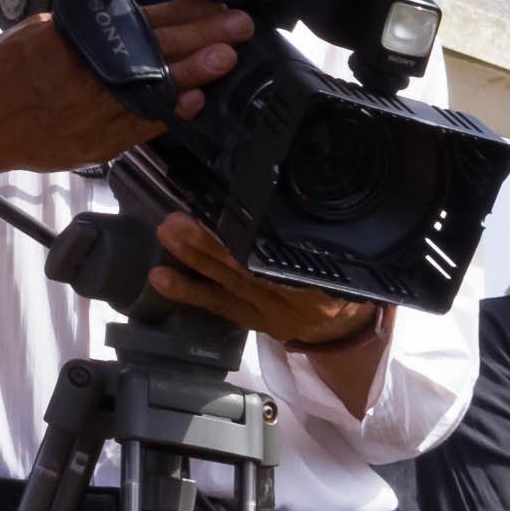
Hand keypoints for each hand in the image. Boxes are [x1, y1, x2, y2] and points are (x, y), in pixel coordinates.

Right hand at [0, 0, 244, 179]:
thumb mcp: (31, 33)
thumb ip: (77, 27)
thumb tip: (114, 11)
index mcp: (68, 39)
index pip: (136, 20)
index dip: (179, 12)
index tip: (211, 3)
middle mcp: (83, 72)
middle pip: (152, 49)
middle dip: (201, 35)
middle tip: (237, 25)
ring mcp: (92, 110)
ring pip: (153, 87)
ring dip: (195, 72)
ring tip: (227, 57)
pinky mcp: (96, 143)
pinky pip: (140, 126)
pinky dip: (169, 113)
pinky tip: (195, 101)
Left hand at [148, 212, 380, 354]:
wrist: (346, 321)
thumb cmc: (345, 272)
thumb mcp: (347, 252)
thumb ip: (318, 233)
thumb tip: (287, 185)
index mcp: (330, 283)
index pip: (288, 265)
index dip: (256, 247)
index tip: (231, 224)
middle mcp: (303, 304)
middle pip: (252, 272)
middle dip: (212, 246)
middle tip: (179, 223)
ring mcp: (277, 317)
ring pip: (232, 285)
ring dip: (195, 260)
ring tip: (168, 235)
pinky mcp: (258, 325)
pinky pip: (223, 307)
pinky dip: (191, 293)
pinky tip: (162, 279)